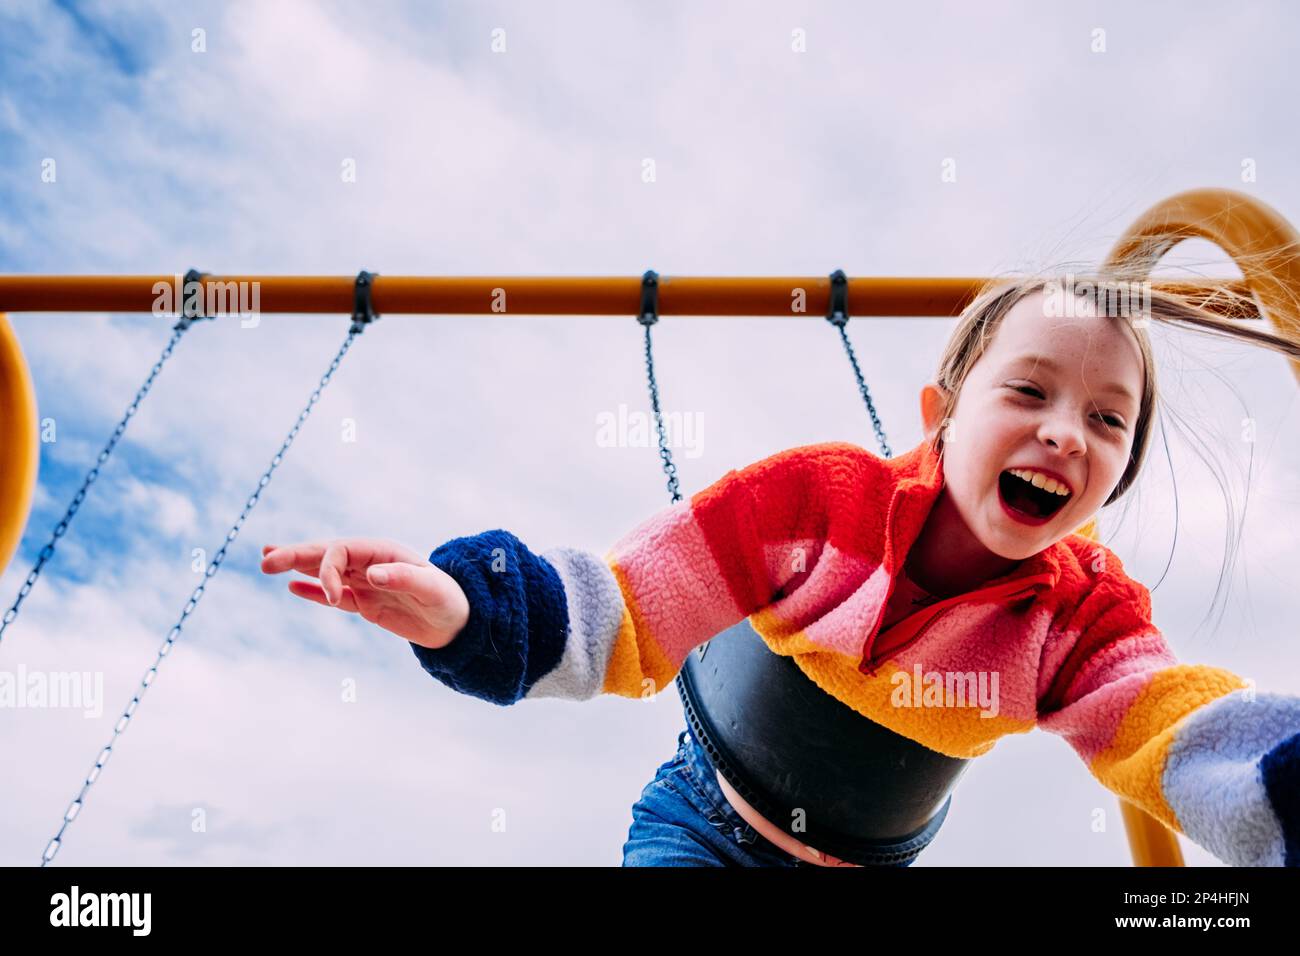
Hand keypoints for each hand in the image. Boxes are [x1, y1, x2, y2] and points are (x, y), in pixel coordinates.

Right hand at [260, 537, 469, 648]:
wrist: (459, 623)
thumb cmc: (449, 601)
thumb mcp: (431, 589)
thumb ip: (403, 578)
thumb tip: (372, 573)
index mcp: (382, 552)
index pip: (340, 552)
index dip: (328, 571)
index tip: (336, 597)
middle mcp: (370, 563)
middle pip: (325, 554)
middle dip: (295, 555)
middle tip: (265, 558)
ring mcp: (364, 582)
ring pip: (323, 571)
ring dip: (297, 566)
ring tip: (267, 559)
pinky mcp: (365, 603)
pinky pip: (332, 596)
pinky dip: (313, 591)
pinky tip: (292, 587)